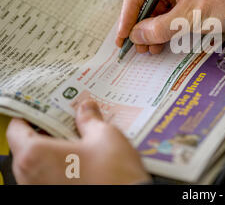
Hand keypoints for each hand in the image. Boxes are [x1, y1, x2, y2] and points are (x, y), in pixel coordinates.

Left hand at [6, 101, 149, 184]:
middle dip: (47, 133)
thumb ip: (90, 120)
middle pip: (27, 147)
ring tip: (78, 140)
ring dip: (55, 152)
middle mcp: (30, 177)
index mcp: (35, 155)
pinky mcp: (54, 196)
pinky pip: (48, 179)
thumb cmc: (114, 175)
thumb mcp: (104, 136)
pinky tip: (82, 160)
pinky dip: (61, 168)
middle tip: (67, 120)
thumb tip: (87, 109)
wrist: (128, 199)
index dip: (33, 115)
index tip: (46, 108)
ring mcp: (41, 190)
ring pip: (38, 165)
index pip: (17, 129)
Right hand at [115, 0, 224, 53]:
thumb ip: (161, 27)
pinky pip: (173, 10)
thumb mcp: (193, 15)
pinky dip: (167, 27)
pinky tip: (161, 43)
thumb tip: (135, 37)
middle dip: (141, 23)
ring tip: (148, 49)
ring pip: (159, 5)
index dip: (129, 10)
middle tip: (134, 46)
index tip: (123, 33)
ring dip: (153, 28)